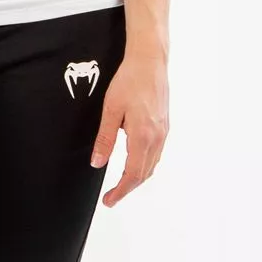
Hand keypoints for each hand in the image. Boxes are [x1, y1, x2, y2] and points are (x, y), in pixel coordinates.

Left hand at [89, 51, 168, 207]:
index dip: (121, 191)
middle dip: (128, 188)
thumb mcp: (111, 110)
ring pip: (152, 164)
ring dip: (137, 177)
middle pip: (144, 173)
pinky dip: (145, 164)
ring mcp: (163, 131)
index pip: (133, 174)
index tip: (109, 201)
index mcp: (143, 136)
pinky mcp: (164, 125)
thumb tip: (97, 162)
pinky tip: (134, 162)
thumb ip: (105, 139)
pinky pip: (156, 153)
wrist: (150, 60)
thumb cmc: (130, 80)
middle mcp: (157, 137)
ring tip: (121, 183)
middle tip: (111, 197)